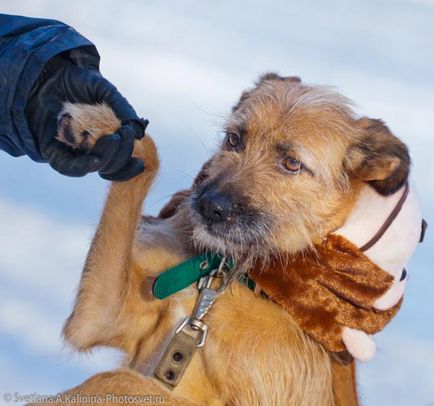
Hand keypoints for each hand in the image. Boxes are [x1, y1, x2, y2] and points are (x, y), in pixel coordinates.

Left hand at [25, 55, 147, 179]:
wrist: (48, 70)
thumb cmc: (77, 81)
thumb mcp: (105, 91)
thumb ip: (123, 109)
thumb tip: (139, 135)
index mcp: (105, 139)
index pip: (120, 162)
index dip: (130, 167)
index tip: (141, 162)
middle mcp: (90, 148)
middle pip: (110, 166)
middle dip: (122, 154)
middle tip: (125, 133)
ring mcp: (72, 150)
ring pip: (94, 167)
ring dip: (107, 157)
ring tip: (114, 139)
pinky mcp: (52, 150)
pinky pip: (67, 166)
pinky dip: (83, 166)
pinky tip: (96, 160)